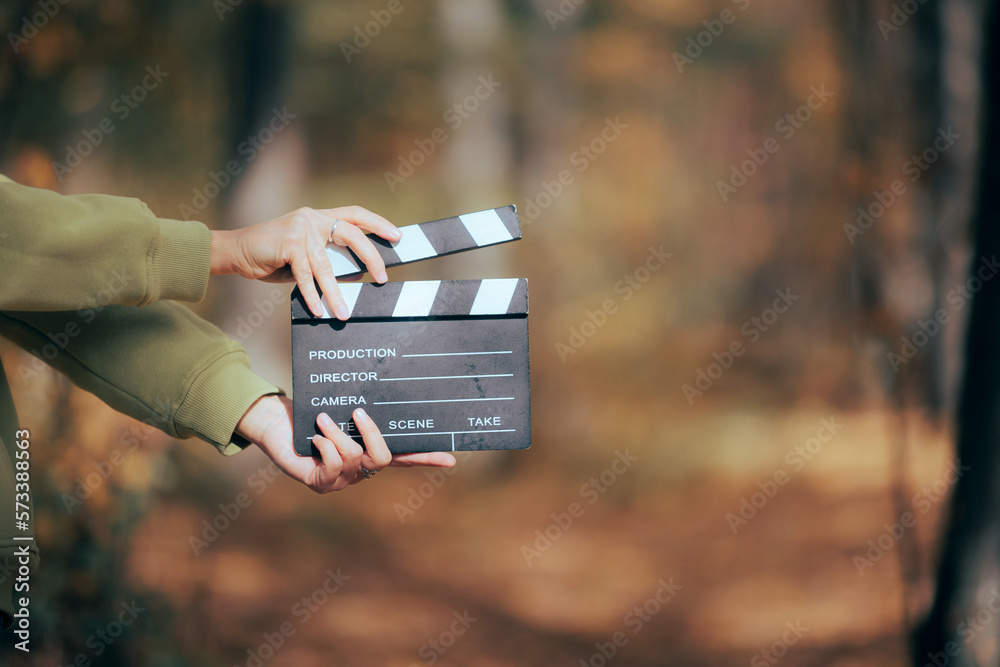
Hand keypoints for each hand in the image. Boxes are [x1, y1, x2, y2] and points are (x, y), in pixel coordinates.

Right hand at [210, 206, 401, 319]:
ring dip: (336, 292)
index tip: (397, 235)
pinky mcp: (288, 243)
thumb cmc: (272, 256)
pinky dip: (312, 295)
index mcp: (319, 217)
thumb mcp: (304, 254)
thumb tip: (356, 272)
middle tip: (383, 277)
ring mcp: (300, 228)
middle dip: (371, 256)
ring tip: (343, 312)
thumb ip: (327, 258)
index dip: (378, 222)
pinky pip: (306, 275)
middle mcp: (312, 218)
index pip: (355, 214)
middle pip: (352, 234)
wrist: (236, 251)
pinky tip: (318, 310)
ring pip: (326, 265)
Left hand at [235, 395, 456, 492]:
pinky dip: (325, 445)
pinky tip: (314, 438)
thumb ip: (360, 411)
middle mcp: (359, 470)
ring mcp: (341, 479)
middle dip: (371, 434)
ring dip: (337, 433)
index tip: (452, 458)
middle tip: (358, 412)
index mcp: (368, 451)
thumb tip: (379, 395)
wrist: (275, 424)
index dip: (427, 458)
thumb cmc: (308, 413)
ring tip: (323, 418)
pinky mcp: (320, 483)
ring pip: (354, 458)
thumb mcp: (339, 408)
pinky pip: (333, 465)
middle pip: (383, 460)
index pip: (404, 457)